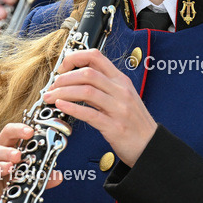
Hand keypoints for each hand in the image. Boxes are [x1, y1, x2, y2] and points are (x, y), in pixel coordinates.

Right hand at [0, 123, 62, 202]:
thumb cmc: (5, 184)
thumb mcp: (25, 178)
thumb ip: (40, 176)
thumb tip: (58, 176)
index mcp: (2, 150)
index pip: (8, 134)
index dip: (18, 130)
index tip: (30, 131)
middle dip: (7, 151)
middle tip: (18, 155)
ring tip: (10, 167)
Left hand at [42, 48, 156, 166]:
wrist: (151, 145)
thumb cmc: (135, 122)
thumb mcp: (123, 96)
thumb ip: (103, 85)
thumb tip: (78, 77)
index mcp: (121, 80)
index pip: (96, 57)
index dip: (75, 58)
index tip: (62, 68)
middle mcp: (120, 91)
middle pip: (88, 73)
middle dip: (64, 78)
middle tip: (52, 86)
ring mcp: (118, 108)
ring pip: (86, 91)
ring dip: (63, 92)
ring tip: (51, 97)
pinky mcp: (114, 126)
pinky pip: (89, 114)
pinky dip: (72, 108)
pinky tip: (61, 107)